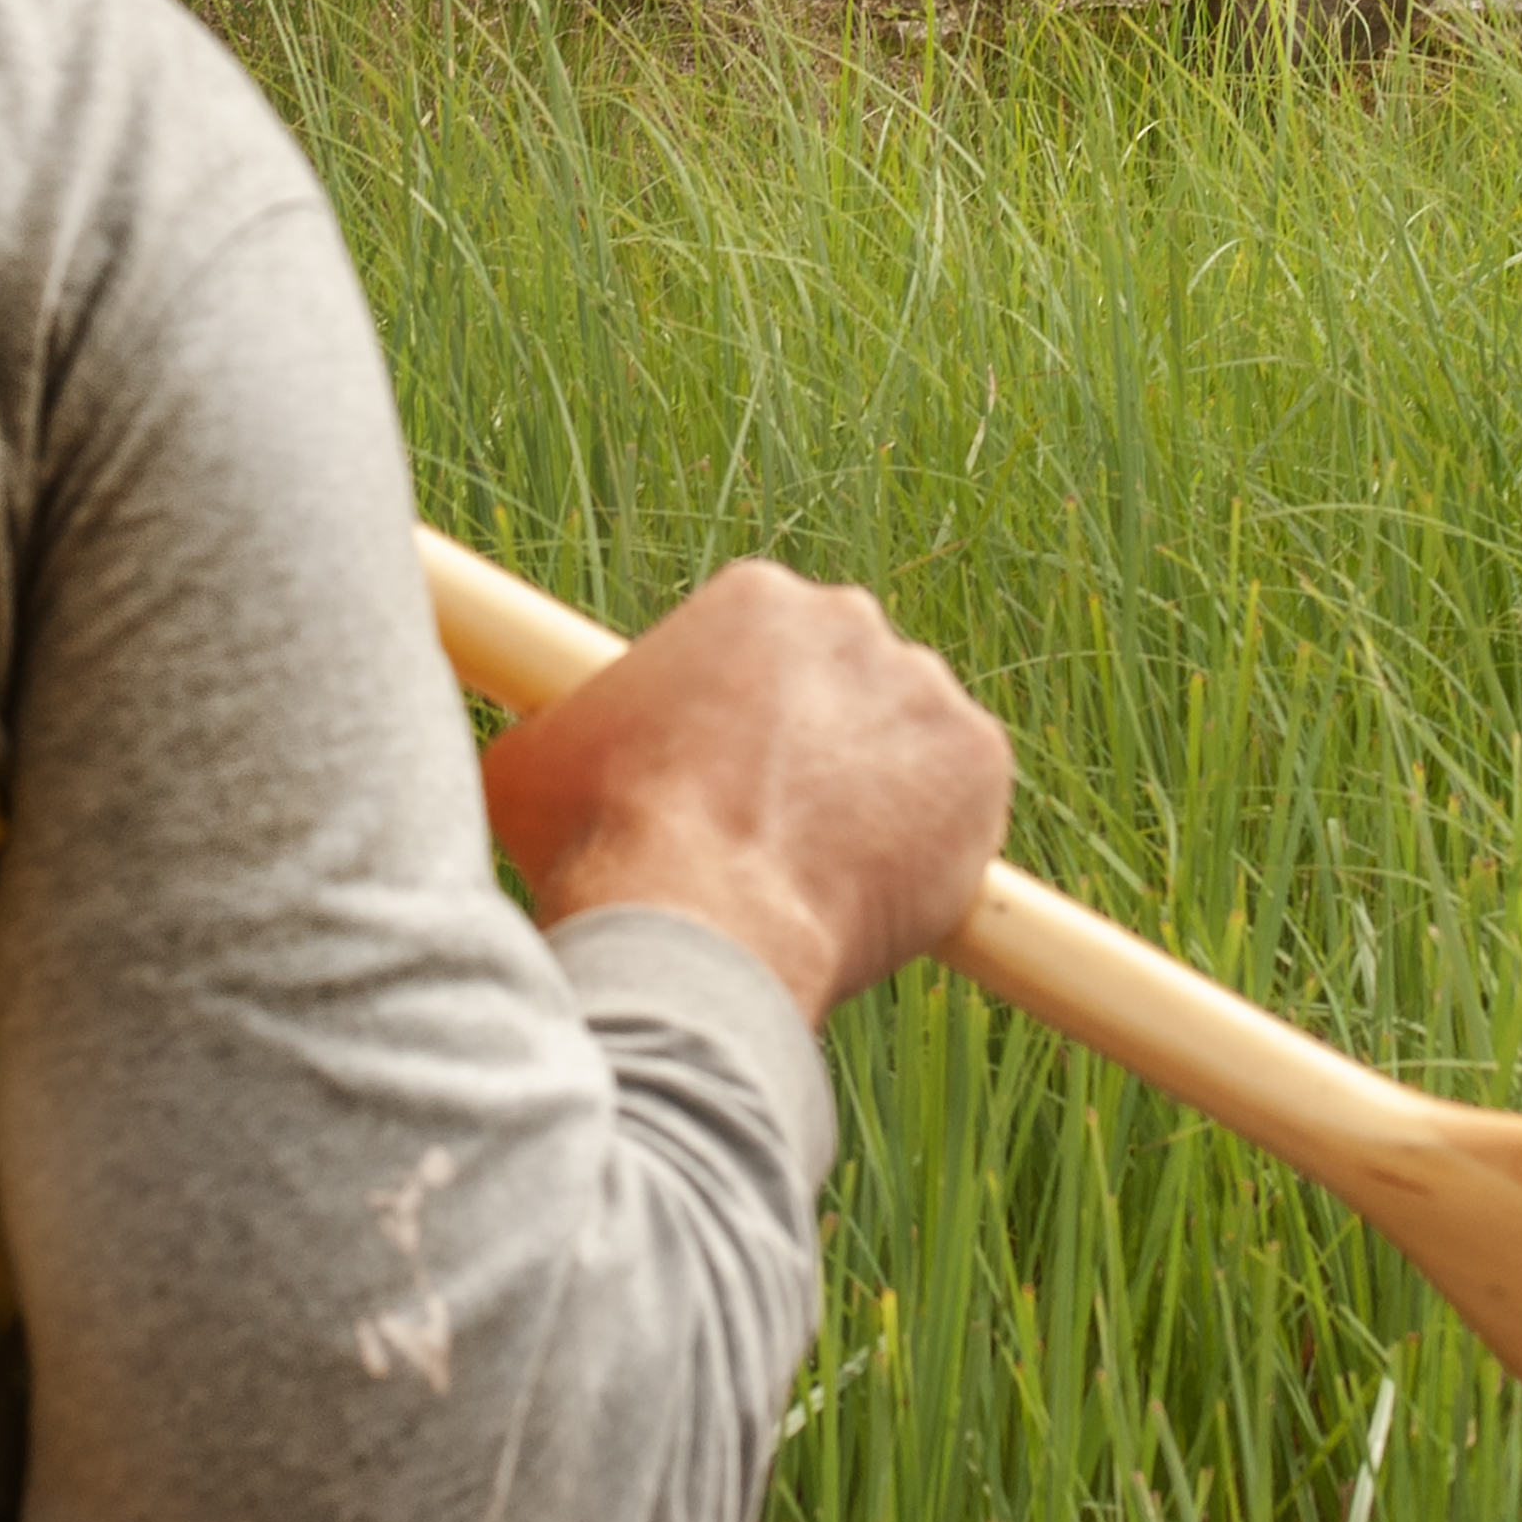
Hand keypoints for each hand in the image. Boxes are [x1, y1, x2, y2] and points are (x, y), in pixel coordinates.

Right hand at [482, 560, 1007, 1021]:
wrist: (699, 923)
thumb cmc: (604, 838)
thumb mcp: (539, 756)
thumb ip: (568, 726)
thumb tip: (539, 735)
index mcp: (754, 598)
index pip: (760, 649)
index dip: (736, 721)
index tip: (720, 775)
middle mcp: (852, 619)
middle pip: (839, 684)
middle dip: (811, 748)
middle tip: (767, 827)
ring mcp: (926, 690)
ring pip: (903, 744)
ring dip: (871, 796)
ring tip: (811, 875)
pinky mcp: (982, 764)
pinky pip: (960, 804)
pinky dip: (931, 844)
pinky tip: (873, 891)